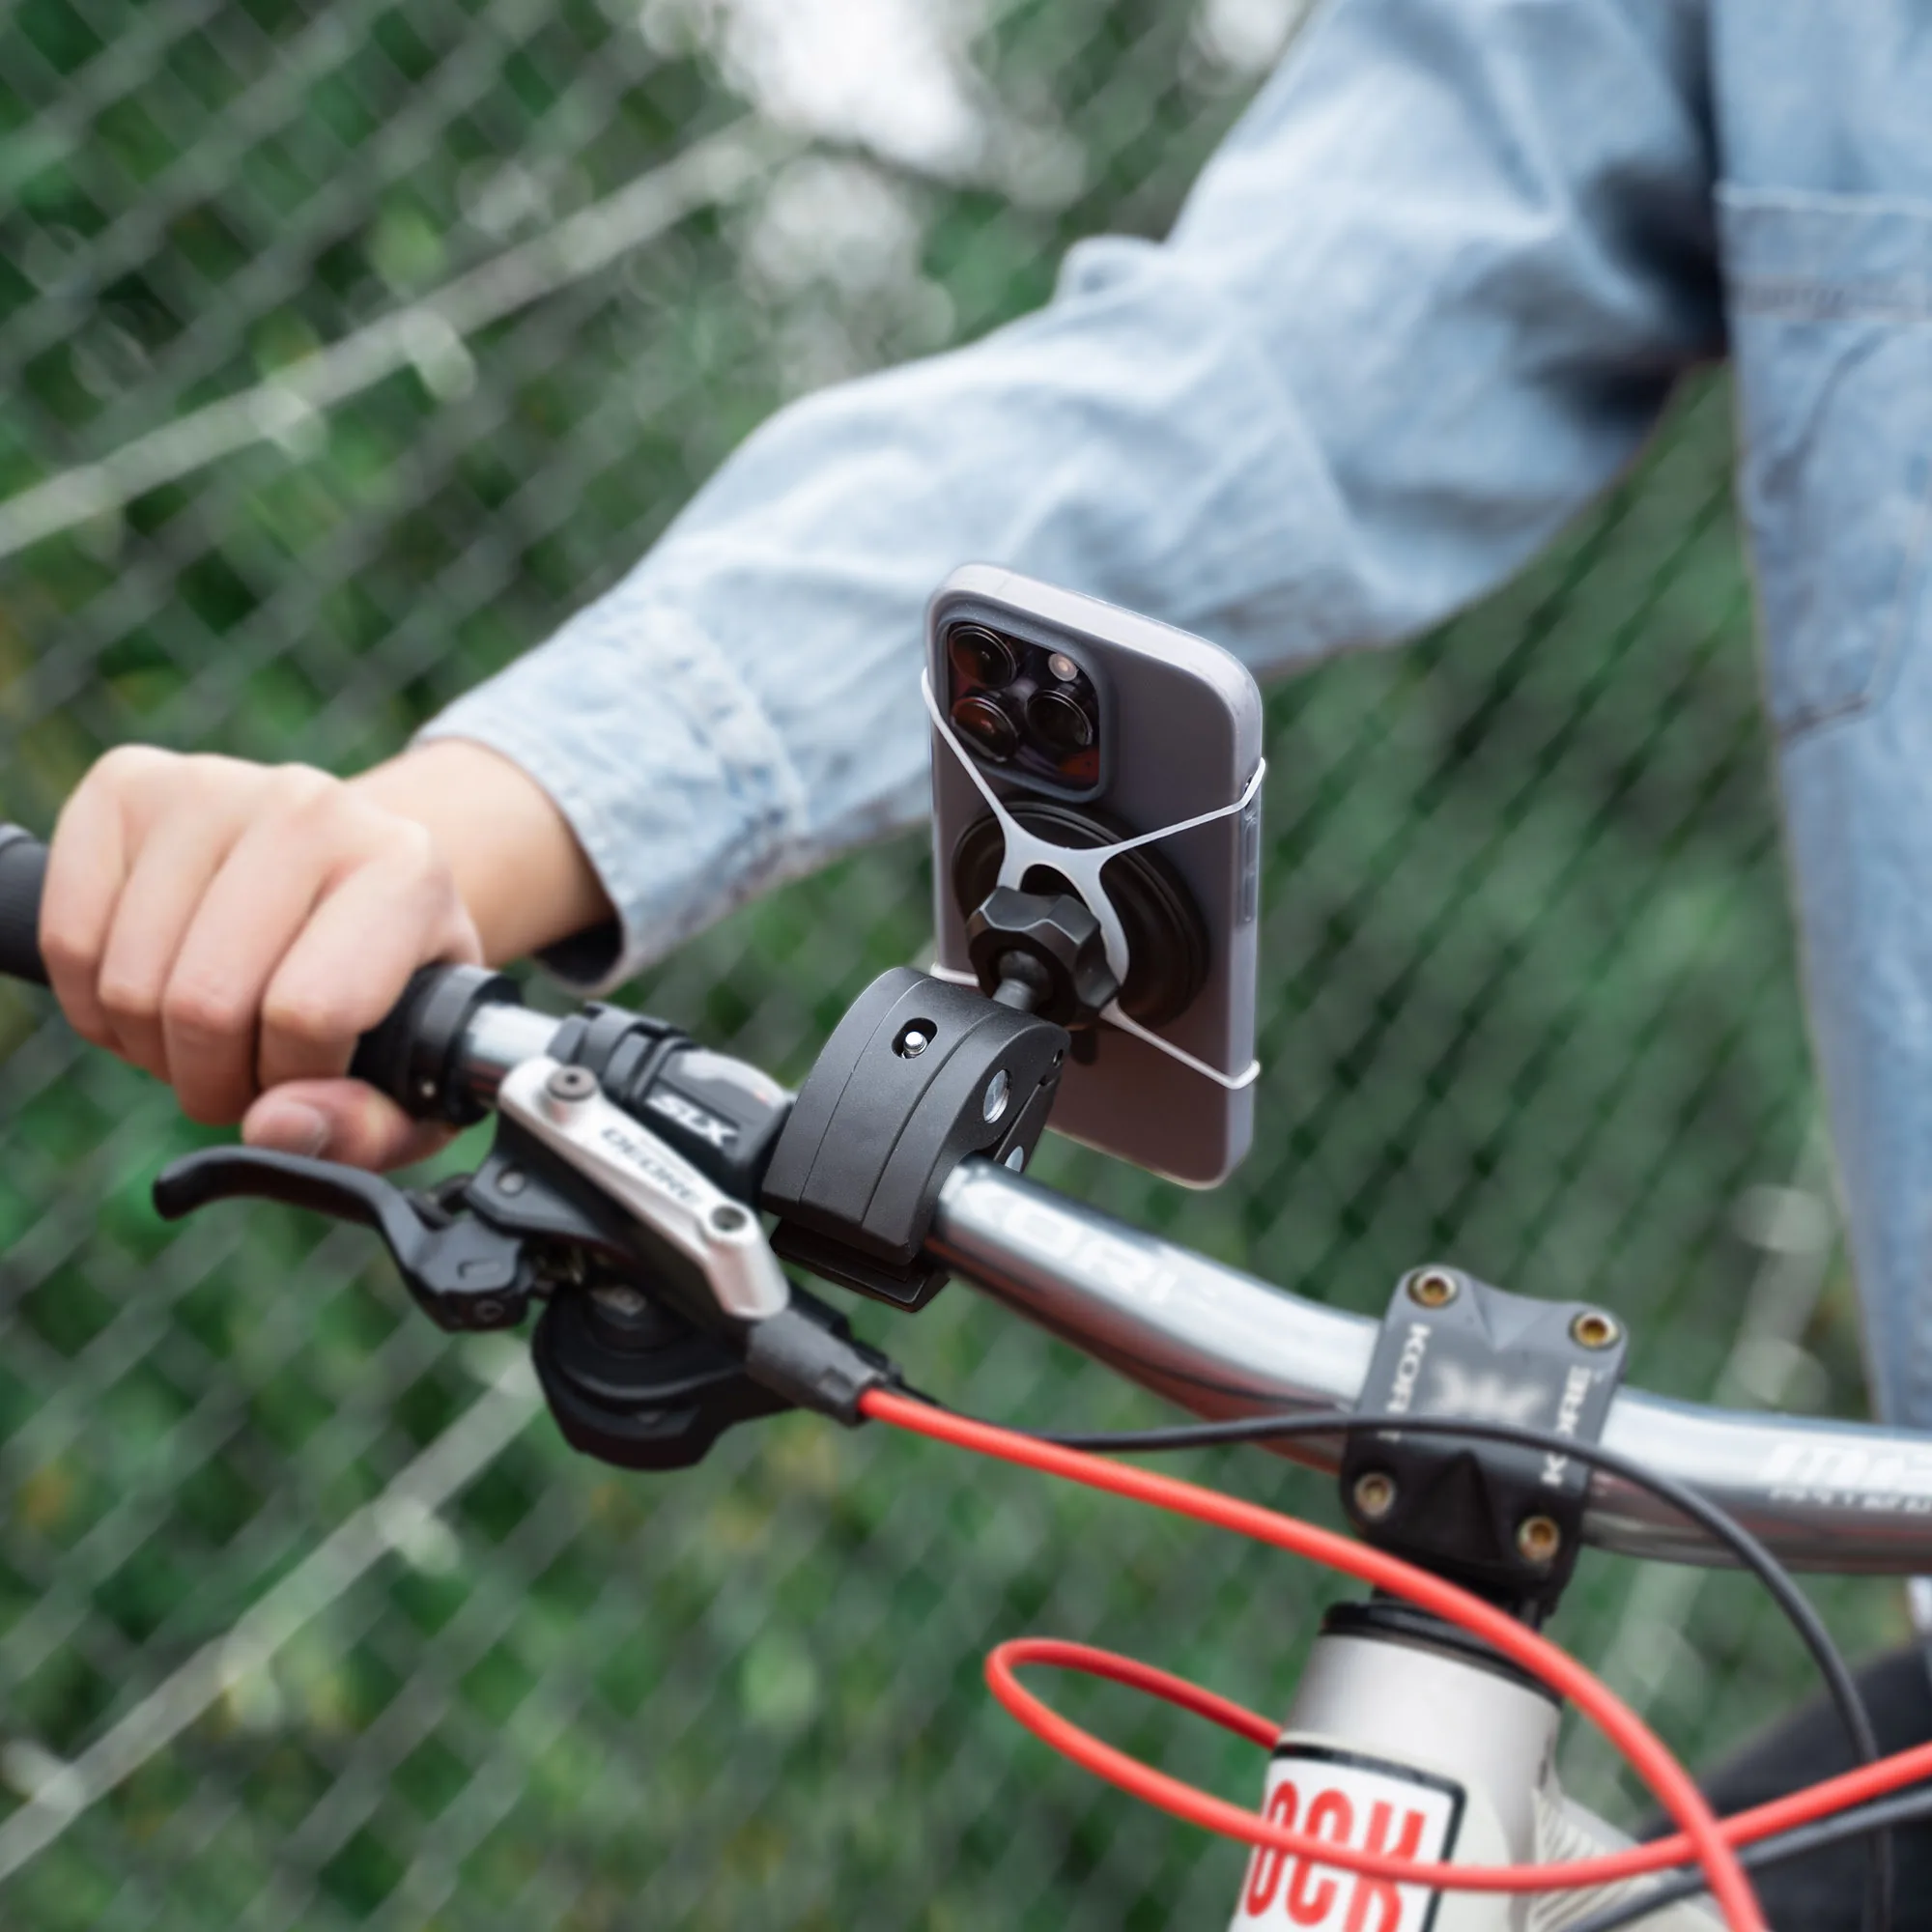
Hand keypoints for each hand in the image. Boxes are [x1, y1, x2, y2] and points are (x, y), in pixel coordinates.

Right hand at [41, 748, 482, 1168]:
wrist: (353, 877)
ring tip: (207, 1034)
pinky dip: (94, 1004)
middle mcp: (314, 807)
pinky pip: (68, 939)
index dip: (290, 1080)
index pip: (308, 1013)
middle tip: (242, 1073)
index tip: (308, 1078)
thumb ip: (370, 1127)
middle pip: (206, 1001)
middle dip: (212, 1080)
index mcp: (407, 871)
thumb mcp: (416, 1076)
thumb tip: (274, 1126)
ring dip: (152, 1049)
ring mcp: (215, 785)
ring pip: (130, 981)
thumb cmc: (390, 988)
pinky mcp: (128, 785)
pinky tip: (152, 995)